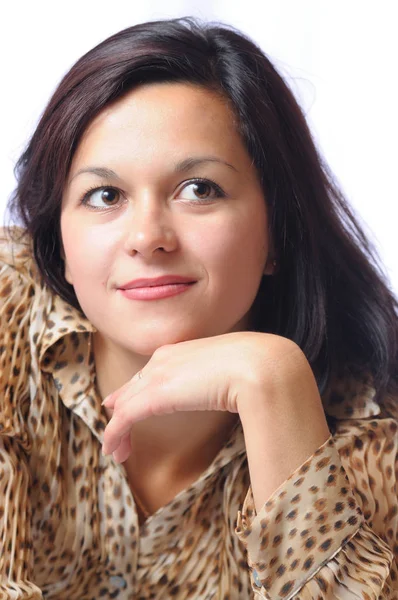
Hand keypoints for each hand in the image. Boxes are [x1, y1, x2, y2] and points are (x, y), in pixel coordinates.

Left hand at [102, 331, 310, 460]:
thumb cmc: (257, 368)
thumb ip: (222, 377)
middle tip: (115, 430)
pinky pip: (125, 418)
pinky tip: (115, 451)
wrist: (259, 365)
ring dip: (117, 430)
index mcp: (182, 351)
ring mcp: (157, 375)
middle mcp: (164, 359)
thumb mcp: (233, 370)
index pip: (150, 372)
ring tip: (115, 451)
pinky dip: (116, 434)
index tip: (125, 403)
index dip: (135, 389)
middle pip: (133, 387)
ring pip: (125, 404)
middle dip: (121, 408)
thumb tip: (232, 390)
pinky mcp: (154, 395)